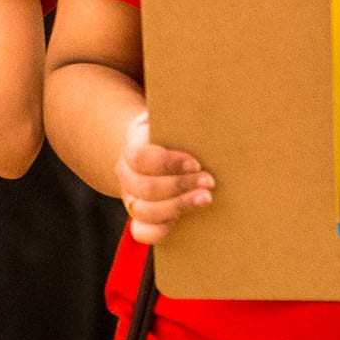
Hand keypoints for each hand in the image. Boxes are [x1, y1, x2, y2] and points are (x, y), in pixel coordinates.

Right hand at [116, 113, 214, 244]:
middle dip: (180, 186)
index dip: (167, 162)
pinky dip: (160, 231)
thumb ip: (184, 117)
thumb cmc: (173, 131)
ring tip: (206, 198)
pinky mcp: (140, 217)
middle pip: (145, 187)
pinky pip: (142, 232)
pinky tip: (183, 222)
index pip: (140, 157)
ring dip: (178, 206)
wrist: (156, 147)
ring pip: (144, 211)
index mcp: (133, 145)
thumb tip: (213, 107)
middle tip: (209, 181)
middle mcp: (126, 173)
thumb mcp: (174, 118)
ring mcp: (131, 197)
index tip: (195, 162)